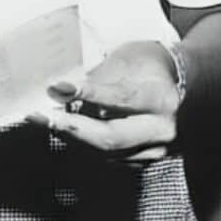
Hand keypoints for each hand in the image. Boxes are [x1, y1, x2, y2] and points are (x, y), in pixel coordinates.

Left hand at [30, 40, 181, 160]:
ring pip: (106, 152)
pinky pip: (109, 157)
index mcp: (160, 100)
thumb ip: (97, 80)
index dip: (88, 94)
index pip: (121, 99)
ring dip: (71, 137)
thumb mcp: (125, 61)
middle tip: (41, 117)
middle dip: (72, 128)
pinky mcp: (144, 160)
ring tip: (44, 121)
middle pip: (112, 137)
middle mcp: (162, 131)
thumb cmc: (147, 66)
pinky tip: (64, 131)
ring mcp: (155, 150)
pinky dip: (83, 145)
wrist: (180, 84)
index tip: (57, 87)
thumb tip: (62, 92)